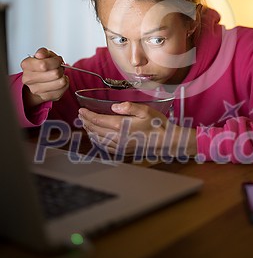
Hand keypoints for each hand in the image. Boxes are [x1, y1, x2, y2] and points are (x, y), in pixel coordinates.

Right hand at [21, 47, 68, 106]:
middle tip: (58, 67)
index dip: (56, 61)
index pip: (44, 65)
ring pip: (61, 82)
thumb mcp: (44, 54)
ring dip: (63, 76)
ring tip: (58, 75)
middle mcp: (28, 79)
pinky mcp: (46, 96)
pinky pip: (63, 89)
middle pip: (55, 74)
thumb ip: (43, 52)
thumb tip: (40, 54)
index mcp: (27, 65)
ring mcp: (36, 90)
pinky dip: (65, 84)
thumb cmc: (41, 65)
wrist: (38, 80)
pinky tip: (59, 81)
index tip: (58, 60)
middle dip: (60, 68)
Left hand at [78, 102, 196, 161]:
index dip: (87, 114)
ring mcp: (120, 146)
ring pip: (98, 139)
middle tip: (80, 115)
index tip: (81, 110)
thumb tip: (114, 106)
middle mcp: (118, 138)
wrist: (166, 141)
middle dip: (86, 122)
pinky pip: (105, 147)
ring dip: (90, 131)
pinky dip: (97, 141)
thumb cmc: (157, 125)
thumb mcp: (145, 110)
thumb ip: (129, 107)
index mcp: (121, 126)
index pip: (98, 120)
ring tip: (85, 124)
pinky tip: (97, 137)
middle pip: (95, 130)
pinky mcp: (124, 151)